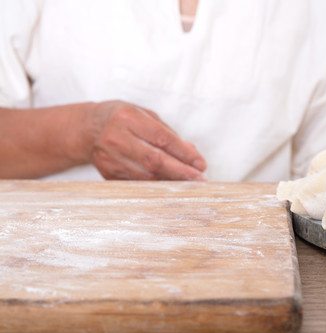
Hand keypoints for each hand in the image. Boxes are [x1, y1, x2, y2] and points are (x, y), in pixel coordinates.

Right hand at [82, 101, 206, 179]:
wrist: (88, 128)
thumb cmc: (125, 119)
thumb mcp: (146, 116)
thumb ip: (169, 134)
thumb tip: (192, 153)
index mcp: (128, 118)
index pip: (162, 138)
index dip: (184, 153)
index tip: (201, 164)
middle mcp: (116, 138)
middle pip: (154, 160)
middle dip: (180, 172)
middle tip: (199, 180)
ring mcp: (109, 158)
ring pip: (145, 177)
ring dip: (170, 182)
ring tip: (188, 185)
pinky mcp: (106, 173)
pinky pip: (136, 184)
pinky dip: (155, 187)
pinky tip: (168, 188)